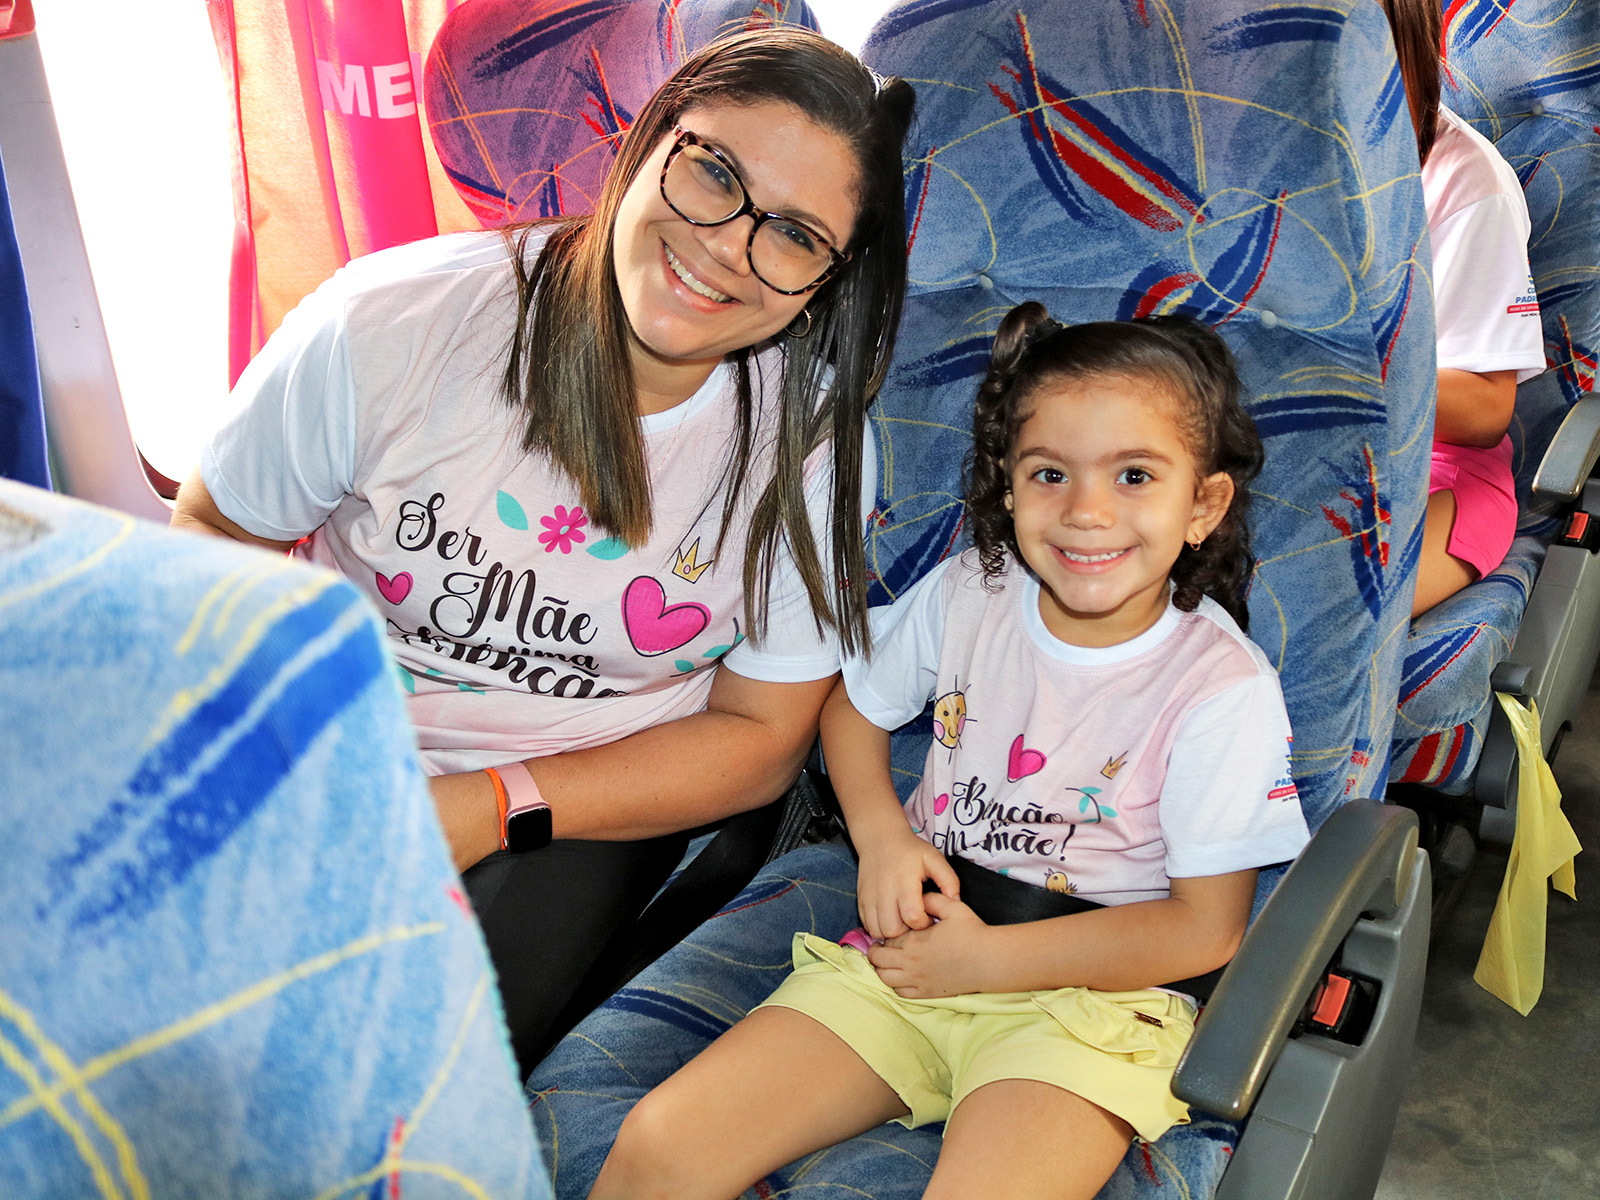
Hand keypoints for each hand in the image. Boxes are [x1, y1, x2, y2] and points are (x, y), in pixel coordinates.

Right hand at [855, 830, 960, 940]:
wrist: (880, 838)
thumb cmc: (910, 850)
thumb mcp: (934, 858)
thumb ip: (949, 880)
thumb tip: (956, 902)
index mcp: (904, 883)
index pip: (913, 918)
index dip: (924, 923)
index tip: (928, 916)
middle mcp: (884, 892)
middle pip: (893, 930)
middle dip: (906, 933)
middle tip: (914, 921)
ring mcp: (870, 897)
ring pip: (877, 931)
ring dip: (891, 933)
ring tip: (902, 921)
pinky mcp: (861, 900)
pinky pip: (867, 925)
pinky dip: (878, 928)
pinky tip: (890, 918)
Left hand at [867, 891, 992, 997]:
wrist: (989, 961)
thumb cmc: (972, 932)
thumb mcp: (952, 907)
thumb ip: (931, 899)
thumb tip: (917, 897)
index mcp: (914, 942)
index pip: (885, 938)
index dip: (885, 933)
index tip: (891, 929)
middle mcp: (911, 963)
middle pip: (878, 961)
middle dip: (876, 952)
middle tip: (883, 946)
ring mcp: (918, 980)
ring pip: (885, 979)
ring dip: (883, 969)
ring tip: (890, 961)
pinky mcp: (927, 993)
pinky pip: (900, 993)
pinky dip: (896, 985)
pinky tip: (903, 976)